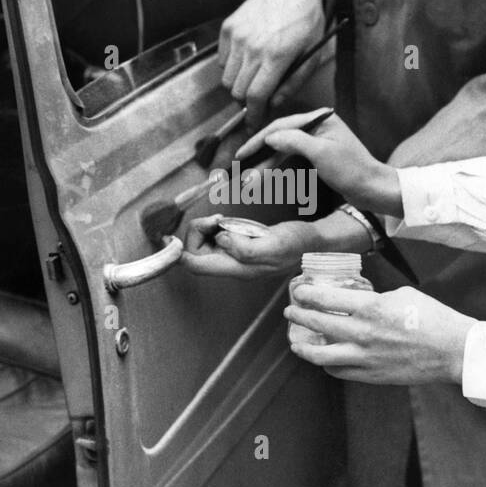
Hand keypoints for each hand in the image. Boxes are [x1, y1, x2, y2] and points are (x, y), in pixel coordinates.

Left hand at [181, 215, 314, 279]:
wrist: (313, 242)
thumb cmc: (296, 244)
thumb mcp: (273, 245)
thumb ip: (245, 248)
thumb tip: (220, 239)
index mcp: (237, 268)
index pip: (196, 266)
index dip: (180, 254)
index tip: (173, 238)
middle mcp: (232, 265)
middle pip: (195, 253)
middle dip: (197, 232)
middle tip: (215, 218)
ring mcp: (235, 256)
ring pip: (203, 244)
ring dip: (206, 228)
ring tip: (222, 218)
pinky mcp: (239, 246)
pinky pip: (215, 238)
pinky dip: (215, 226)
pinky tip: (227, 221)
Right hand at [219, 0, 325, 128]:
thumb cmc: (306, 22)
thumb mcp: (312, 54)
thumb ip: (292, 83)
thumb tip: (273, 105)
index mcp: (277, 56)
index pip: (256, 97)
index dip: (253, 116)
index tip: (253, 125)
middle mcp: (253, 47)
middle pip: (238, 92)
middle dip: (247, 101)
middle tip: (259, 97)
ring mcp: (237, 36)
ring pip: (227, 79)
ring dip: (239, 84)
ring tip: (255, 74)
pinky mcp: (228, 28)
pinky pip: (222, 60)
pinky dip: (232, 65)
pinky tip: (248, 56)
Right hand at [236, 110, 402, 216]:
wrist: (373, 189)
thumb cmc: (352, 170)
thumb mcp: (321, 153)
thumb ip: (294, 140)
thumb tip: (270, 137)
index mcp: (320, 119)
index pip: (281, 125)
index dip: (259, 140)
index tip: (242, 154)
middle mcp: (318, 126)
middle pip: (281, 136)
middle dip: (261, 153)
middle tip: (242, 167)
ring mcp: (319, 141)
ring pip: (285, 149)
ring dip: (268, 163)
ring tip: (252, 177)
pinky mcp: (320, 155)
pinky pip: (293, 157)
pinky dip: (280, 166)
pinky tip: (269, 174)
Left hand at [285, 283, 475, 384]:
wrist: (453, 351)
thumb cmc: (432, 318)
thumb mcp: (401, 295)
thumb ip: (373, 298)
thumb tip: (356, 299)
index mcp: (370, 307)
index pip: (325, 298)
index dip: (306, 294)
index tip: (299, 291)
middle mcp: (362, 333)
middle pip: (316, 323)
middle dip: (298, 315)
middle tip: (291, 311)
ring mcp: (364, 357)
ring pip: (319, 355)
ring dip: (303, 347)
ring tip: (296, 342)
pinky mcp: (370, 375)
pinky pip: (338, 371)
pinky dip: (326, 364)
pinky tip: (324, 359)